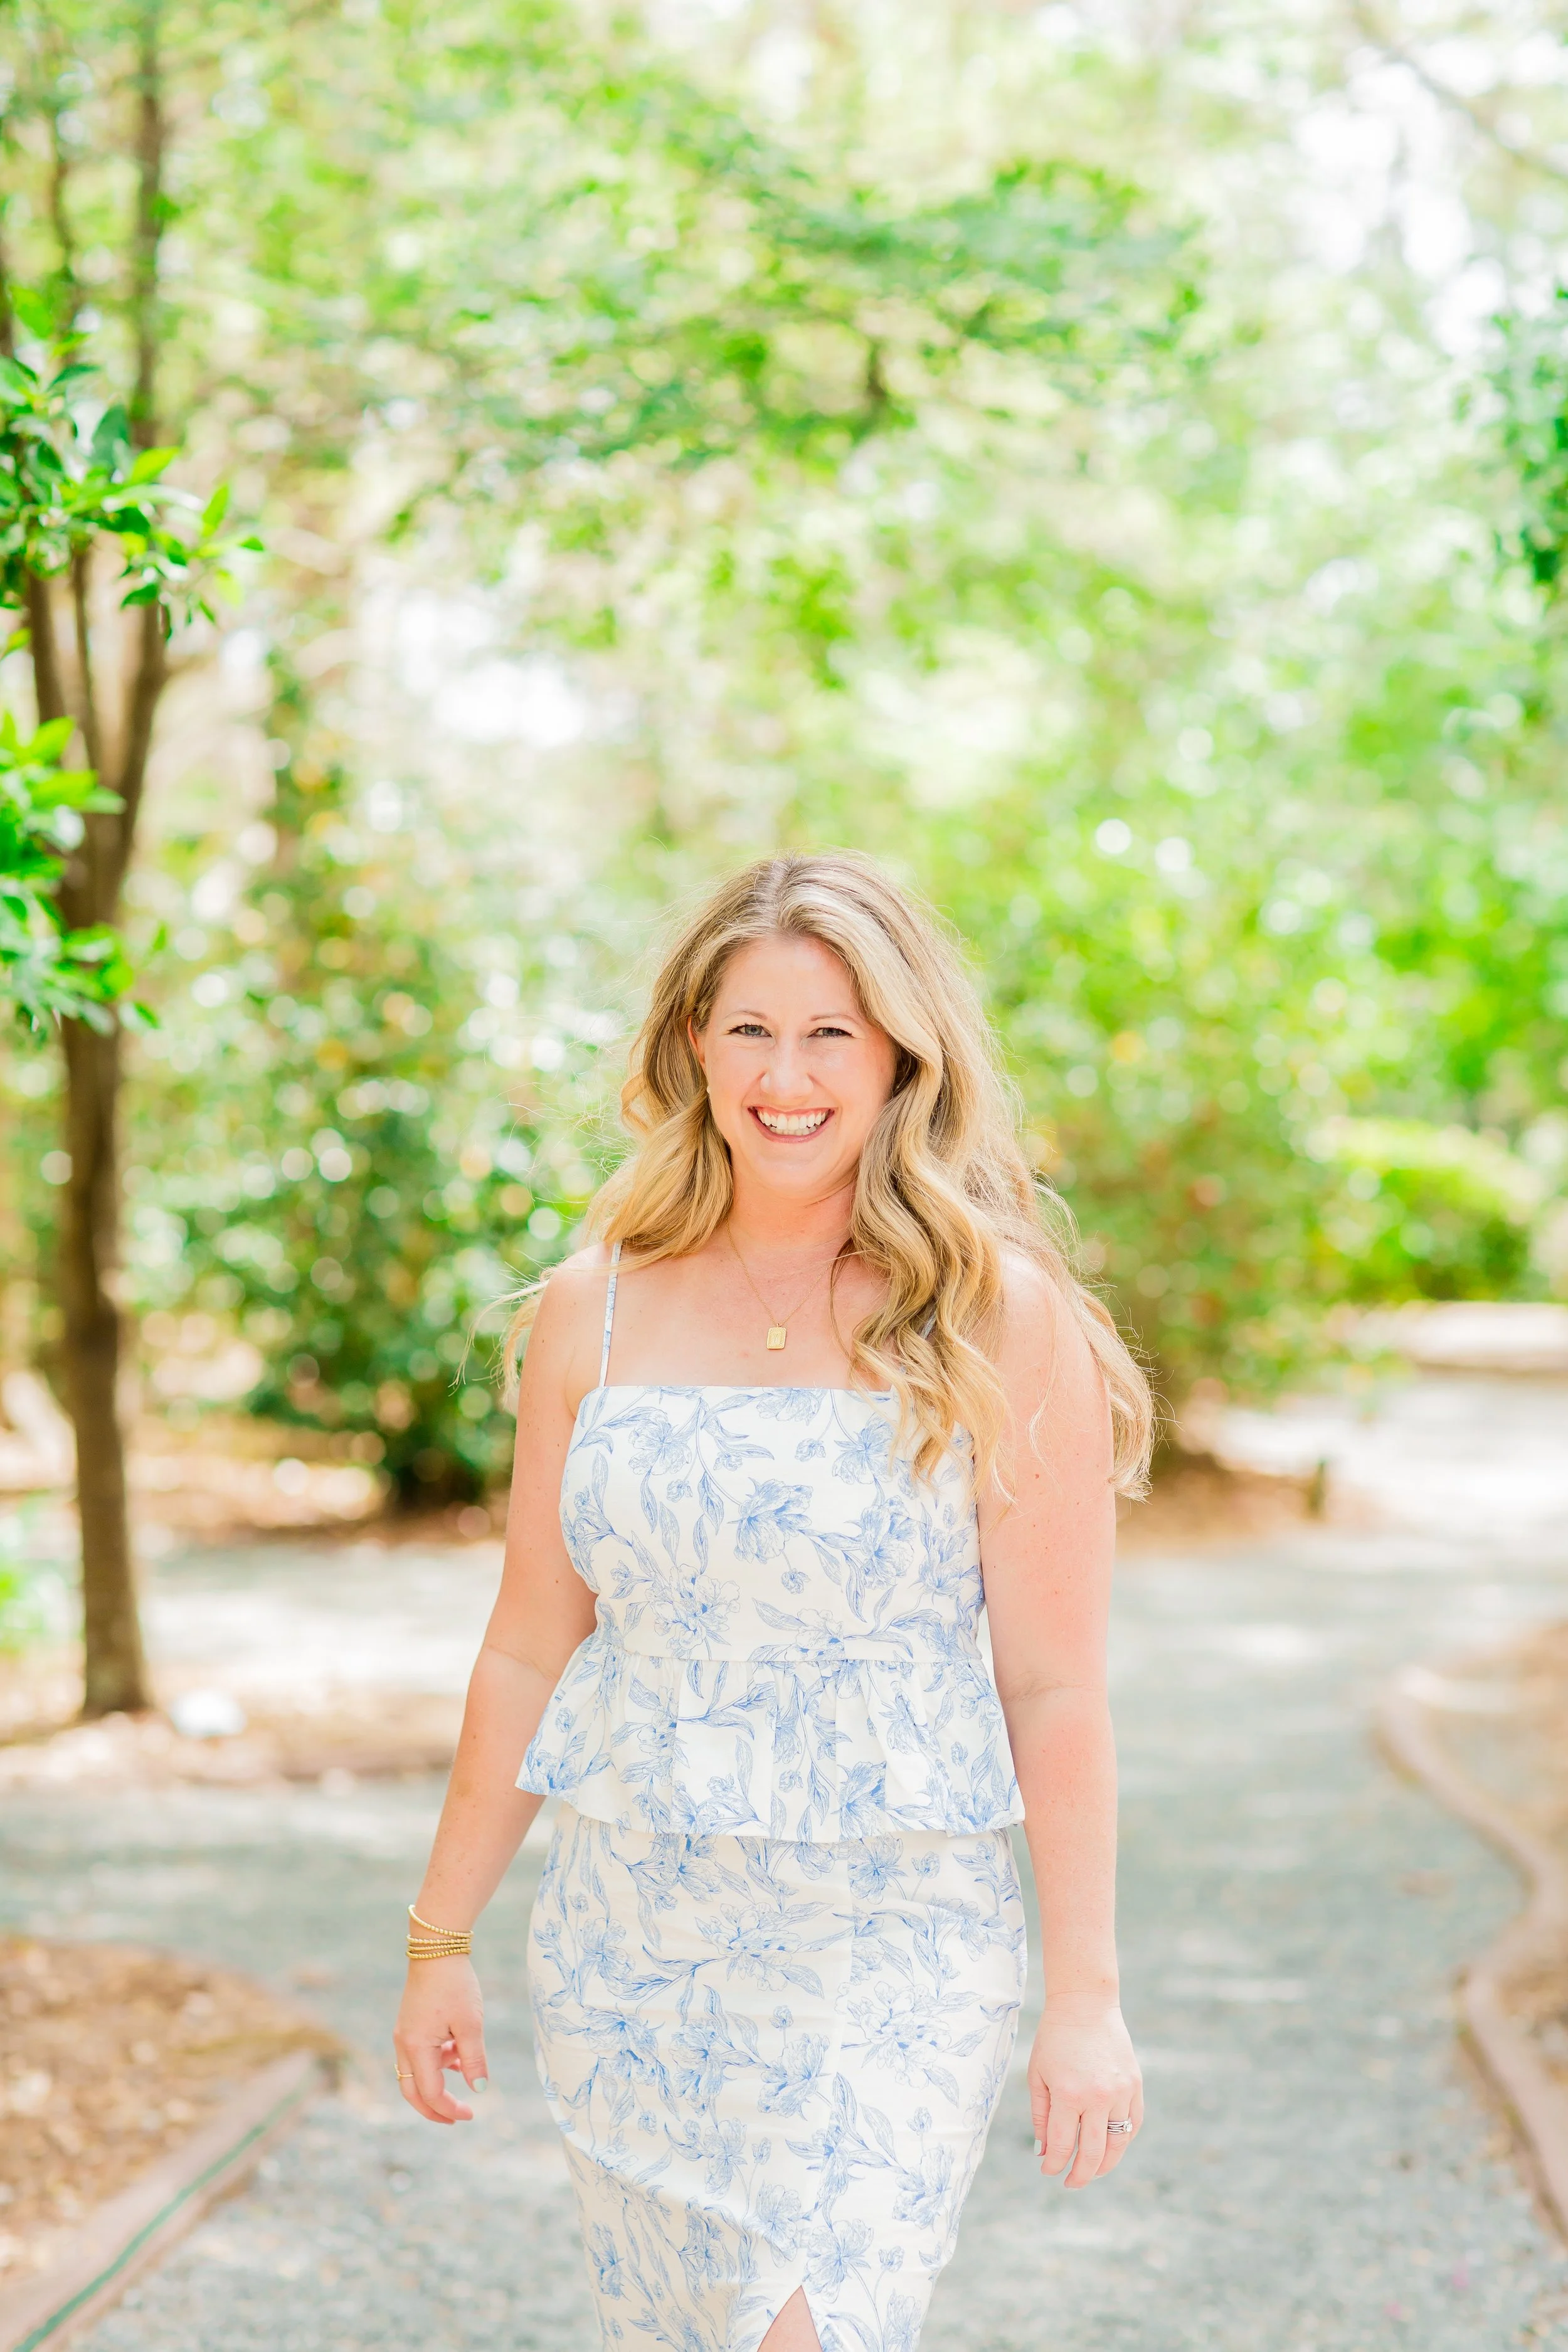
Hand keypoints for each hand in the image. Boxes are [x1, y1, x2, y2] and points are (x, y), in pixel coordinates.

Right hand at [393, 1955, 489, 2123]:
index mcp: (416, 2047)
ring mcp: (404, 2035)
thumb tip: (479, 2089)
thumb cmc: (455, 1984)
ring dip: (438, 2081)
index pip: (430, 2093)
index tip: (471, 2115)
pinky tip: (457, 2052)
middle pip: (413, 2092)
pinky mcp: (410, 2026)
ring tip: (465, 2066)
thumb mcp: (471, 2023)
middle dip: (434, 2109)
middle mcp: (404, 2044)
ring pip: (415, 2074)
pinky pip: (420, 2056)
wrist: (437, 1949)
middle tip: (458, 2117)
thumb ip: (474, 2059)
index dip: (449, 2109)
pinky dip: (438, 2062)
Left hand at [1028, 1993, 1142, 2188]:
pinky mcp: (1135, 2085)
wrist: (1085, 2005)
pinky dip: (1123, 2140)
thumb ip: (1041, 2116)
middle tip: (1070, 2183)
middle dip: (1080, 2174)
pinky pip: (1133, 2123)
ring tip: (1092, 2172)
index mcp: (1068, 2094)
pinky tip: (1111, 2147)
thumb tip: (1044, 2153)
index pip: (1063, 2145)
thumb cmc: (1055, 2039)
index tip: (1049, 2171)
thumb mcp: (1037, 2075)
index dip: (1055, 2164)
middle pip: (1093, 2153)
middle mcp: (1097, 2096)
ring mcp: (1121, 2091)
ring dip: (1105, 2165)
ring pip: (1118, 2144)